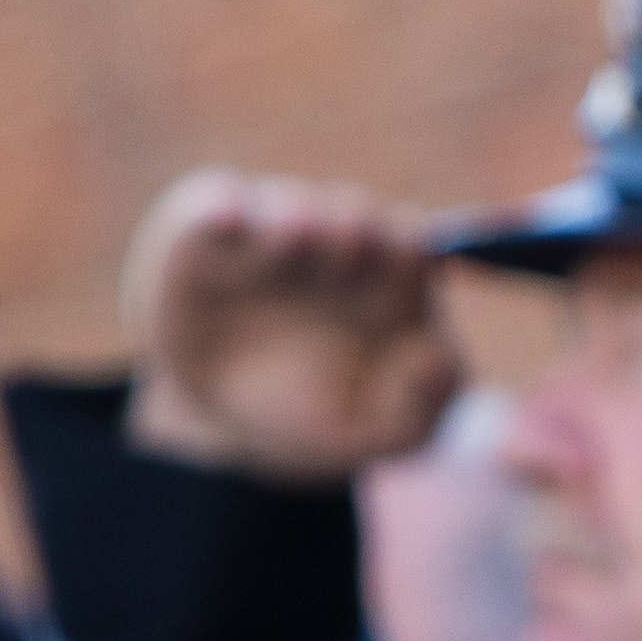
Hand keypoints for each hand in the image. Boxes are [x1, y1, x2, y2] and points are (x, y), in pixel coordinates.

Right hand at [119, 171, 462, 480]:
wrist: (223, 420)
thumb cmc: (322, 412)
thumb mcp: (379, 434)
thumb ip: (421, 406)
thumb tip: (438, 361)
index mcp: (390, 278)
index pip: (413, 242)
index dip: (413, 249)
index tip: (414, 262)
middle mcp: (333, 241)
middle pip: (356, 215)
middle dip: (357, 226)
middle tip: (351, 243)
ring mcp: (267, 233)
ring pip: (289, 207)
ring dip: (295, 216)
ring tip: (295, 236)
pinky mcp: (203, 236)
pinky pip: (215, 207)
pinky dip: (221, 209)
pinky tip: (227, 219)